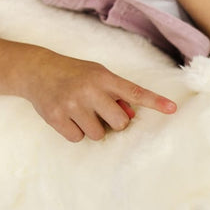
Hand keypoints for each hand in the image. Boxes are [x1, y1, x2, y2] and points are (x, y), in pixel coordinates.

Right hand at [25, 52, 175, 141]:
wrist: (37, 70)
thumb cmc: (74, 74)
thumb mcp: (97, 75)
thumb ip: (115, 92)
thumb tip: (129, 116)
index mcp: (103, 77)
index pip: (135, 92)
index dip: (155, 102)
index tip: (173, 109)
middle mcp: (89, 90)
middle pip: (120, 122)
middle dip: (114, 122)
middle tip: (101, 112)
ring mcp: (72, 104)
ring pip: (98, 134)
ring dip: (93, 128)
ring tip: (81, 112)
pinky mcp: (56, 117)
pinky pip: (78, 138)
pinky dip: (75, 132)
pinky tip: (67, 118)